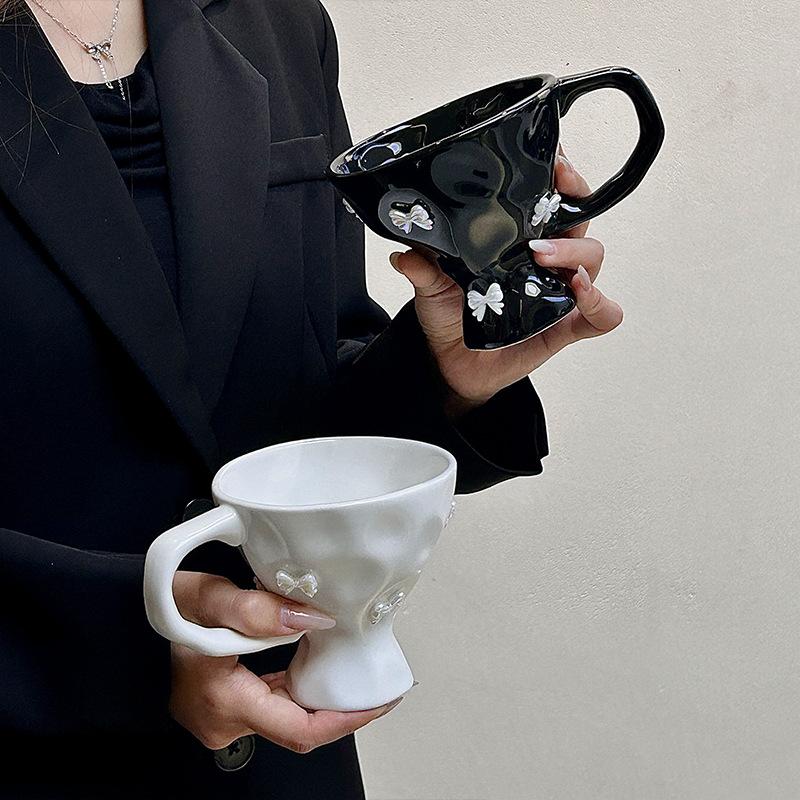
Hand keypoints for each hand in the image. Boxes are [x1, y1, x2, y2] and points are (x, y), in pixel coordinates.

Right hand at [169, 571, 401, 752]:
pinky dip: (297, 688)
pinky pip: (271, 703)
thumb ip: (257, 609)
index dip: (345, 720)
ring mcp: (223, 717)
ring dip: (320, 697)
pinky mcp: (224, 705)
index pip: (299, 729)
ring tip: (355, 672)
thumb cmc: (155, 609)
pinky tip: (316, 665)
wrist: (124, 619)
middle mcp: (224, 720)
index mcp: (224, 700)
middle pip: (298, 726)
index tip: (376, 703)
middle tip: (376, 684)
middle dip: (340, 707)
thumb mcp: (207, 597)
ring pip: (286, 716)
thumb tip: (311, 620)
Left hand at [389, 148, 623, 416]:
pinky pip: (603, 314)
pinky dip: (601, 304)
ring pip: (593, 258)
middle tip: (550, 206)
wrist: (450, 362)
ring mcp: (560, 292)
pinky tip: (581, 294)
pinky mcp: (566, 326)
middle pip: (579, 219)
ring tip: (543, 256)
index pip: (552, 199)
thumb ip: (423, 268)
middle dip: (573, 202)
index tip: (555, 162)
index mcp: (520, 239)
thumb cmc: (449, 316)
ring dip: (574, 253)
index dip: (561, 177)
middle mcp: (546, 259)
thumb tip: (403, 254)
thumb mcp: (431, 287)